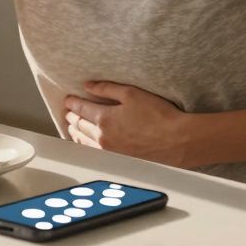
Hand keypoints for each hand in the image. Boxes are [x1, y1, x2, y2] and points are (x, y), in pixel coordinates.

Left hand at [63, 81, 193, 167]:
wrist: (177, 141)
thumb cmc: (158, 115)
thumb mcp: (131, 93)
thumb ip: (107, 89)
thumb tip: (88, 85)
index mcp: (104, 118)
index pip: (80, 108)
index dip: (72, 102)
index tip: (68, 99)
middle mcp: (102, 137)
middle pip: (79, 125)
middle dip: (71, 116)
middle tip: (67, 111)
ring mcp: (109, 151)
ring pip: (83, 141)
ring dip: (75, 131)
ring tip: (72, 126)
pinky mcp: (117, 160)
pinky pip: (93, 152)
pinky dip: (84, 145)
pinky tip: (85, 143)